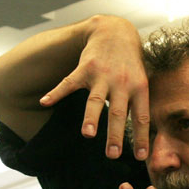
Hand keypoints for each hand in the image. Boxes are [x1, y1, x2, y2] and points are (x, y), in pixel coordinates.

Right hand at [40, 15, 148, 159]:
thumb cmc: (131, 64)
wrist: (115, 31)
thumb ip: (140, 105)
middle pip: (118, 113)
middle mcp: (122, 83)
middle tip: (112, 154)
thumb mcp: (142, 82)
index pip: (142, 118)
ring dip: (91, 118)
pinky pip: (69, 83)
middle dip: (115, 135)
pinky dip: (56, 92)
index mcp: (139, 88)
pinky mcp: (84, 68)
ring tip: (88, 134)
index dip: (142, 137)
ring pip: (96, 100)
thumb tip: (143, 137)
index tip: (140, 156)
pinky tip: (45, 102)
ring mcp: (102, 75)